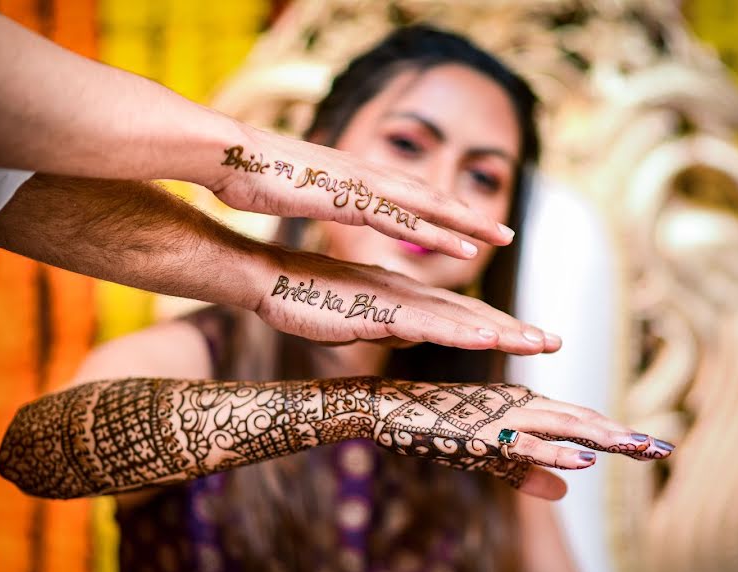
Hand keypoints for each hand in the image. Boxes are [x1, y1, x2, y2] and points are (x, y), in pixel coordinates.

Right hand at [211, 127, 514, 259]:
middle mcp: (368, 176)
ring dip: (466, 222)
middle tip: (506, 232)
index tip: (468, 225)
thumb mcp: (304, 192)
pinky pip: (404, 219)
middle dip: (468, 216)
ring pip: (428, 205)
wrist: (231, 156)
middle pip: (430, 197)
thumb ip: (329, 198)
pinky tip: (462, 248)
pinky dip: (436, 233)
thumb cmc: (261, 176)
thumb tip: (335, 203)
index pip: (409, 196)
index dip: (441, 210)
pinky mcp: (352, 198)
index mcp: (357, 177)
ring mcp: (363, 184)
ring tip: (500, 238)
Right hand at [256, 248, 561, 353]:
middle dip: (515, 329)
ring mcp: (397, 301)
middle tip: (555, 340)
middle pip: (471, 314)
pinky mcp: (379, 310)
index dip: (496, 325)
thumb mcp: (358, 314)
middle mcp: (409, 294)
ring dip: (503, 330)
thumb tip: (413, 330)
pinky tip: (489, 339)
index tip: (528, 337)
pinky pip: (427, 325)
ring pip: (460, 319)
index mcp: (404, 296)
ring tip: (540, 342)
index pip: (458, 313)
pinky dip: (461, 332)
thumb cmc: (308, 294)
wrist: (270, 277)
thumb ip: (390, 321)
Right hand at [365, 380, 675, 499]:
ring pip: (562, 426)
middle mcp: (521, 406)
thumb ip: (526, 470)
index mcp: (524, 409)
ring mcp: (502, 416)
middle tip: (664, 448)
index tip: (652, 448)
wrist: (390, 407)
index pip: (580, 424)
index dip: (616, 435)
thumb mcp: (489, 456)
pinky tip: (582, 459)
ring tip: (640, 447)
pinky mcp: (482, 432)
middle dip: (623, 436)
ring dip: (602, 436)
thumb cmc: (436, 426)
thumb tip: (566, 488)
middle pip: (582, 421)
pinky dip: (554, 450)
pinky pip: (524, 444)